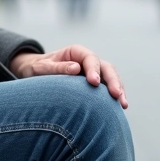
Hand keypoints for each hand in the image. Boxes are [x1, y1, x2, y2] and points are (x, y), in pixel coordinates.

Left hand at [9, 45, 127, 108]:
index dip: (94, 69)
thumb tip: (76, 68)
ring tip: (123, 104)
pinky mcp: (95, 86)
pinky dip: (114, 97)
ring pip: (111, 78)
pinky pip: (107, 89)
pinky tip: (120, 108)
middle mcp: (88, 61)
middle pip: (106, 67)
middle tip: (116, 95)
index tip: (94, 82)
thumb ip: (57, 68)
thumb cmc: (37, 69)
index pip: (90, 58)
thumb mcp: (41, 67)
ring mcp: (94, 73)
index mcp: (76, 52)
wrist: (36, 74)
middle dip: (113, 80)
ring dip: (118, 89)